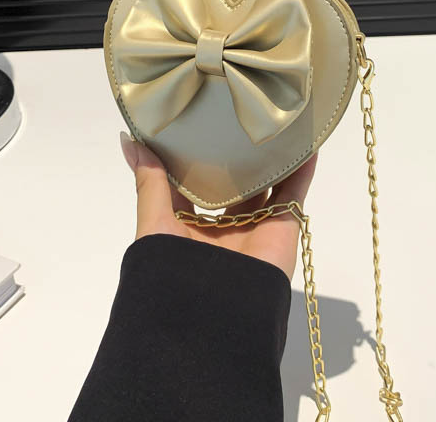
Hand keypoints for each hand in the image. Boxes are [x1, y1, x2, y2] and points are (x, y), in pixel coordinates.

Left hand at [120, 132, 316, 279]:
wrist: (212, 318)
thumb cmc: (173, 270)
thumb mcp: (156, 223)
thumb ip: (149, 182)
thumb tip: (129, 140)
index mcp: (189, 228)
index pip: (193, 185)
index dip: (195, 158)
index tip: (197, 123)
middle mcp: (223, 228)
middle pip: (233, 185)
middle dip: (236, 157)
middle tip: (239, 117)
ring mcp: (254, 228)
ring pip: (266, 187)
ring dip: (271, 160)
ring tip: (275, 124)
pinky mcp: (281, 229)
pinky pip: (294, 195)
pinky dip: (302, 171)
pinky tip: (306, 145)